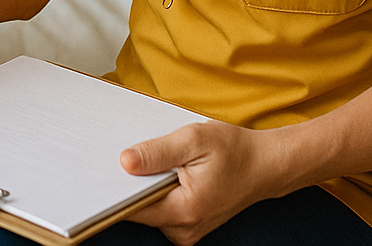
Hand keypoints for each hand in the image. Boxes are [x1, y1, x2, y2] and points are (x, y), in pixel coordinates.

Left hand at [121, 121, 283, 244]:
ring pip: (150, 209)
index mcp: (183, 210)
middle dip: (133, 183)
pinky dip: (160, 190)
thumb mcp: (194, 140)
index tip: (105, 169)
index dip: (116, 188)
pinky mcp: (189, 225)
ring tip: (164, 161)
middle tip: (137, 155)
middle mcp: (183, 229)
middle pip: (139, 209)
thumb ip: (157, 152)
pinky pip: (162, 209)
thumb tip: (125, 161)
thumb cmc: (235, 151)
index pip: (132, 208)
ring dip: (148, 186)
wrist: (265, 165)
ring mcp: (187, 230)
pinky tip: (170, 171)